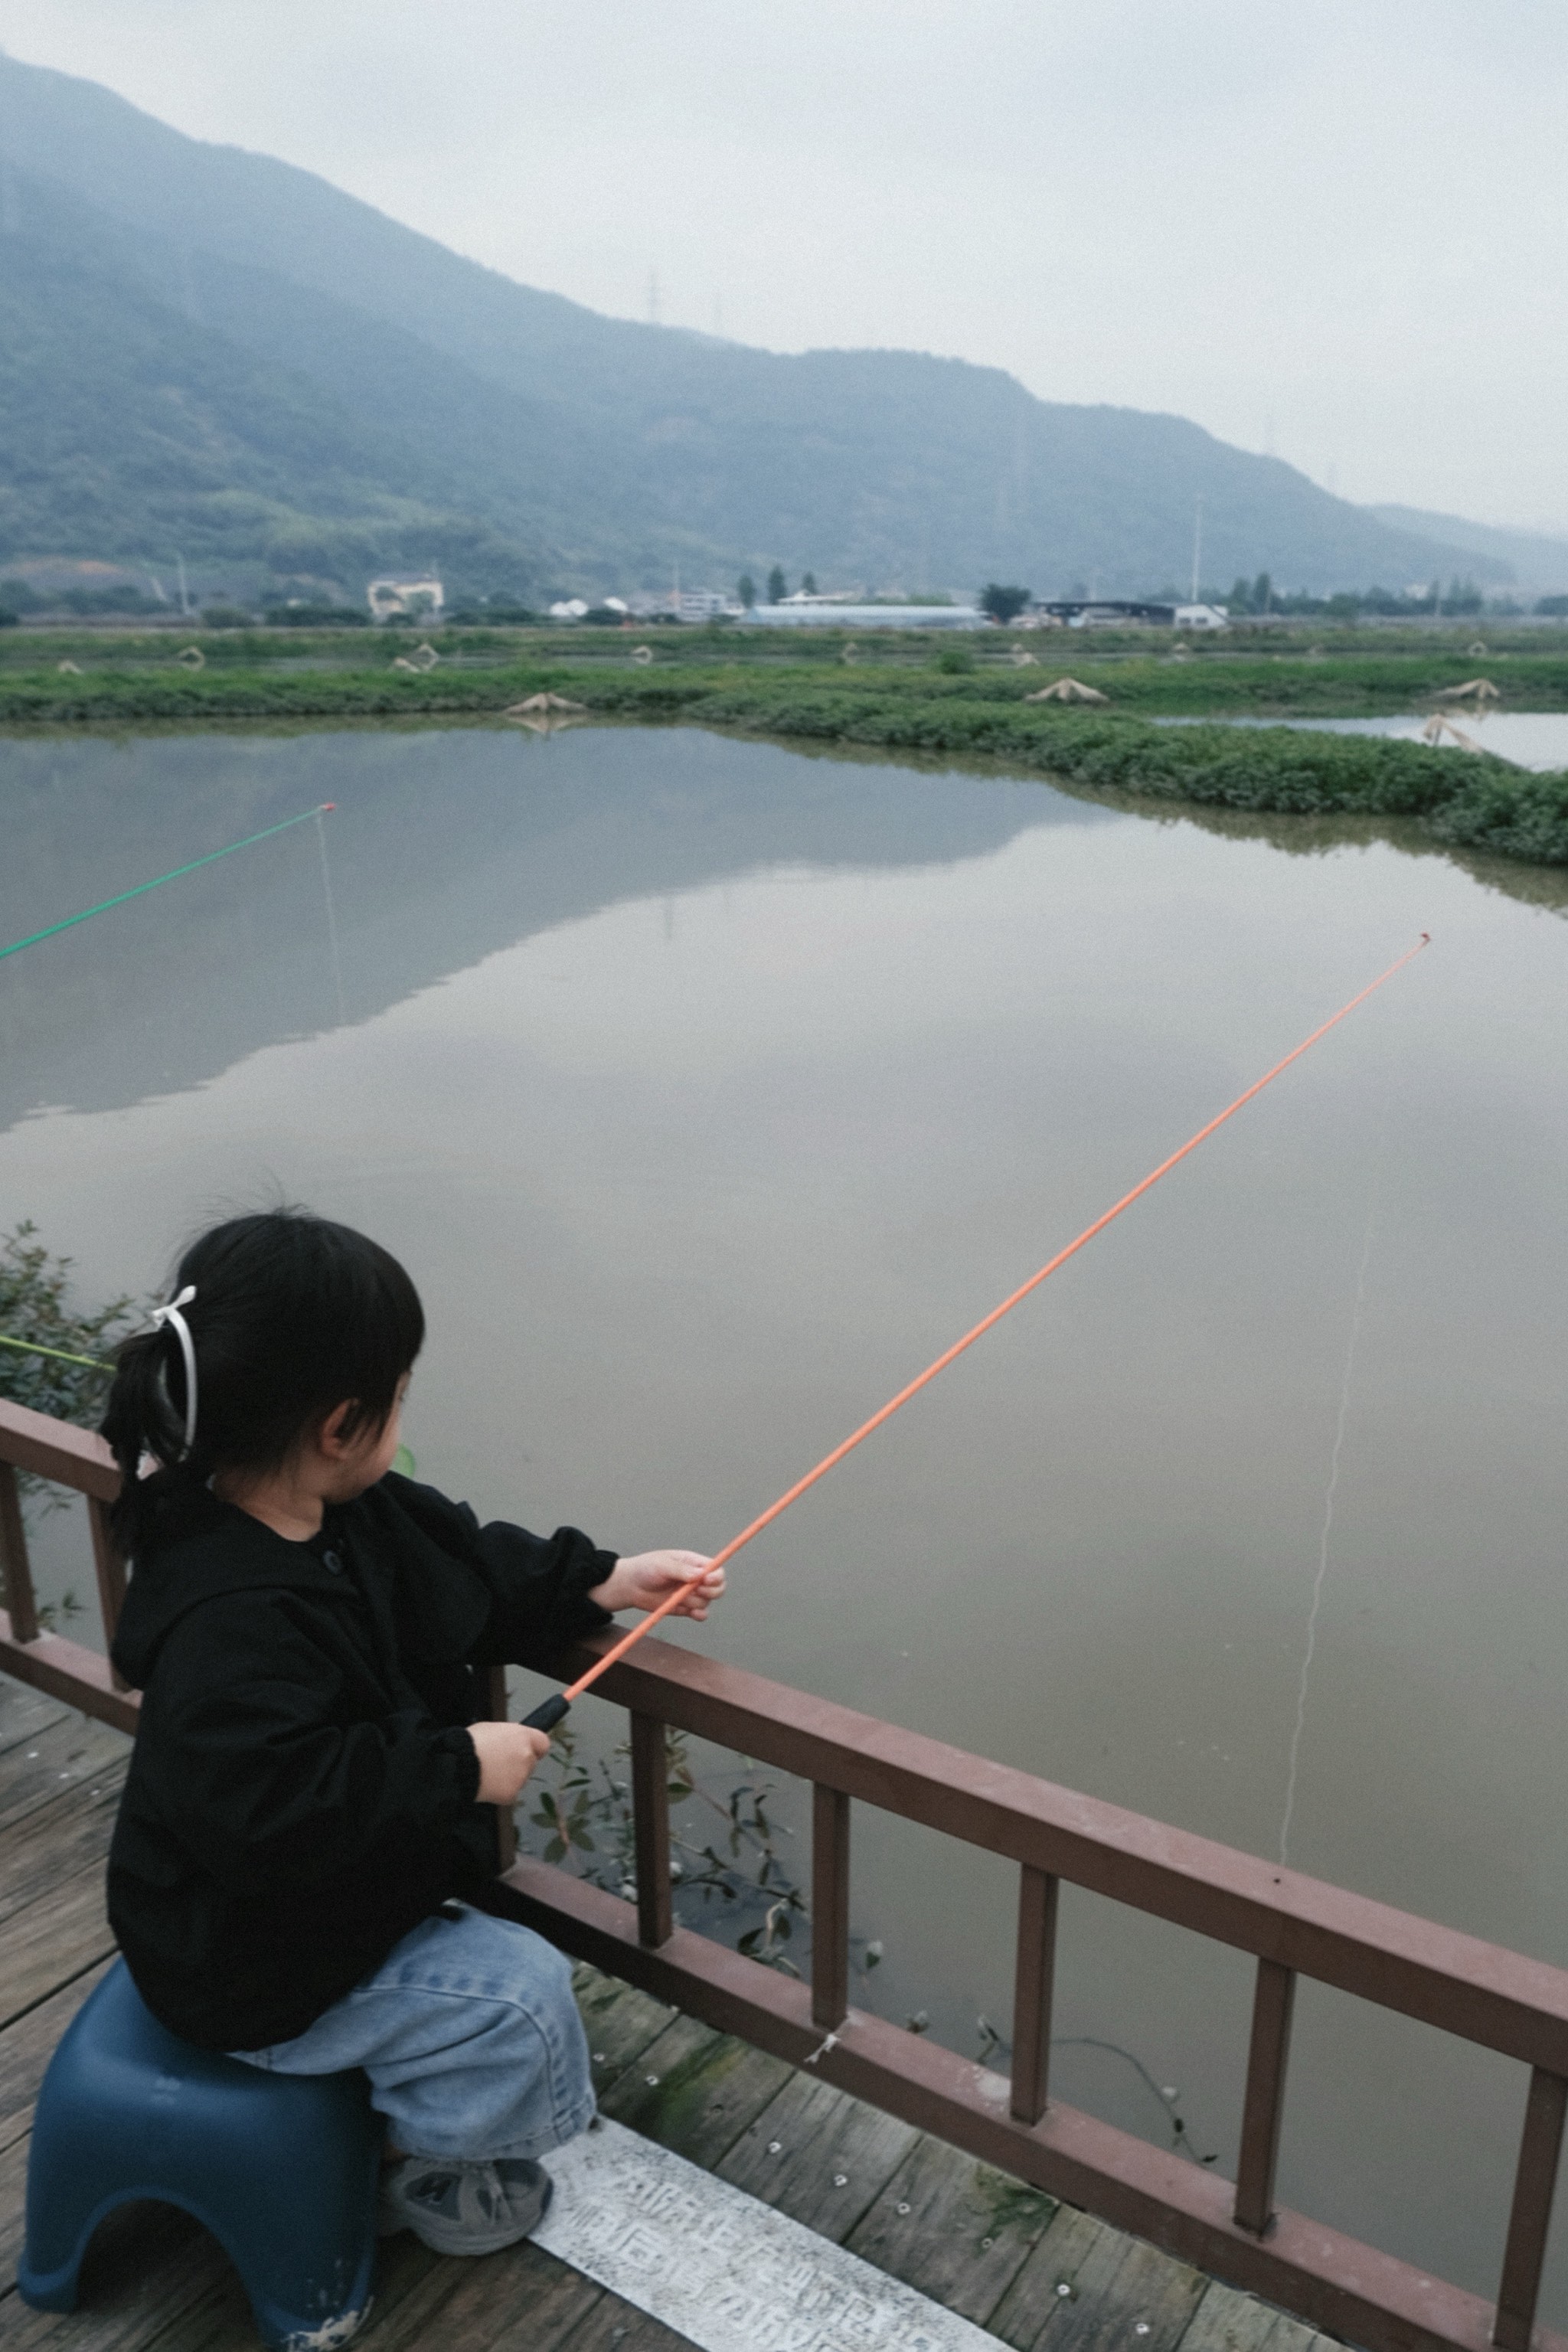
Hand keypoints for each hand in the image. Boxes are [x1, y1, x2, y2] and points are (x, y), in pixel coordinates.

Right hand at [467, 1720, 550, 1804]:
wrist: (458, 1766)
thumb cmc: (470, 1742)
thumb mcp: (491, 1728)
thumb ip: (508, 1735)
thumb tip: (512, 1740)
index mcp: (523, 1737)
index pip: (543, 1743)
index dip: (534, 1747)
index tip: (526, 1750)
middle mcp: (527, 1757)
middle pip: (531, 1762)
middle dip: (519, 1763)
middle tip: (499, 1764)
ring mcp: (521, 1777)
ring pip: (520, 1778)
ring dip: (510, 1777)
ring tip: (488, 1775)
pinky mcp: (512, 1794)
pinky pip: (510, 1793)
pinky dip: (501, 1791)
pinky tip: (486, 1786)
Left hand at [591, 1549, 724, 1620]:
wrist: (631, 1586)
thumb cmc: (646, 1569)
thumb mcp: (662, 1565)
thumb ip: (681, 1570)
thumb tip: (701, 1575)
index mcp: (694, 1563)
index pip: (716, 1569)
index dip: (716, 1576)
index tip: (707, 1580)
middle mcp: (696, 1579)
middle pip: (718, 1587)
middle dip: (711, 1591)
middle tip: (695, 1590)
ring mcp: (691, 1594)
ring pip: (707, 1602)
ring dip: (694, 1601)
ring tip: (676, 1597)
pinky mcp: (685, 1608)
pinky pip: (701, 1614)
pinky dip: (700, 1615)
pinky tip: (692, 1613)